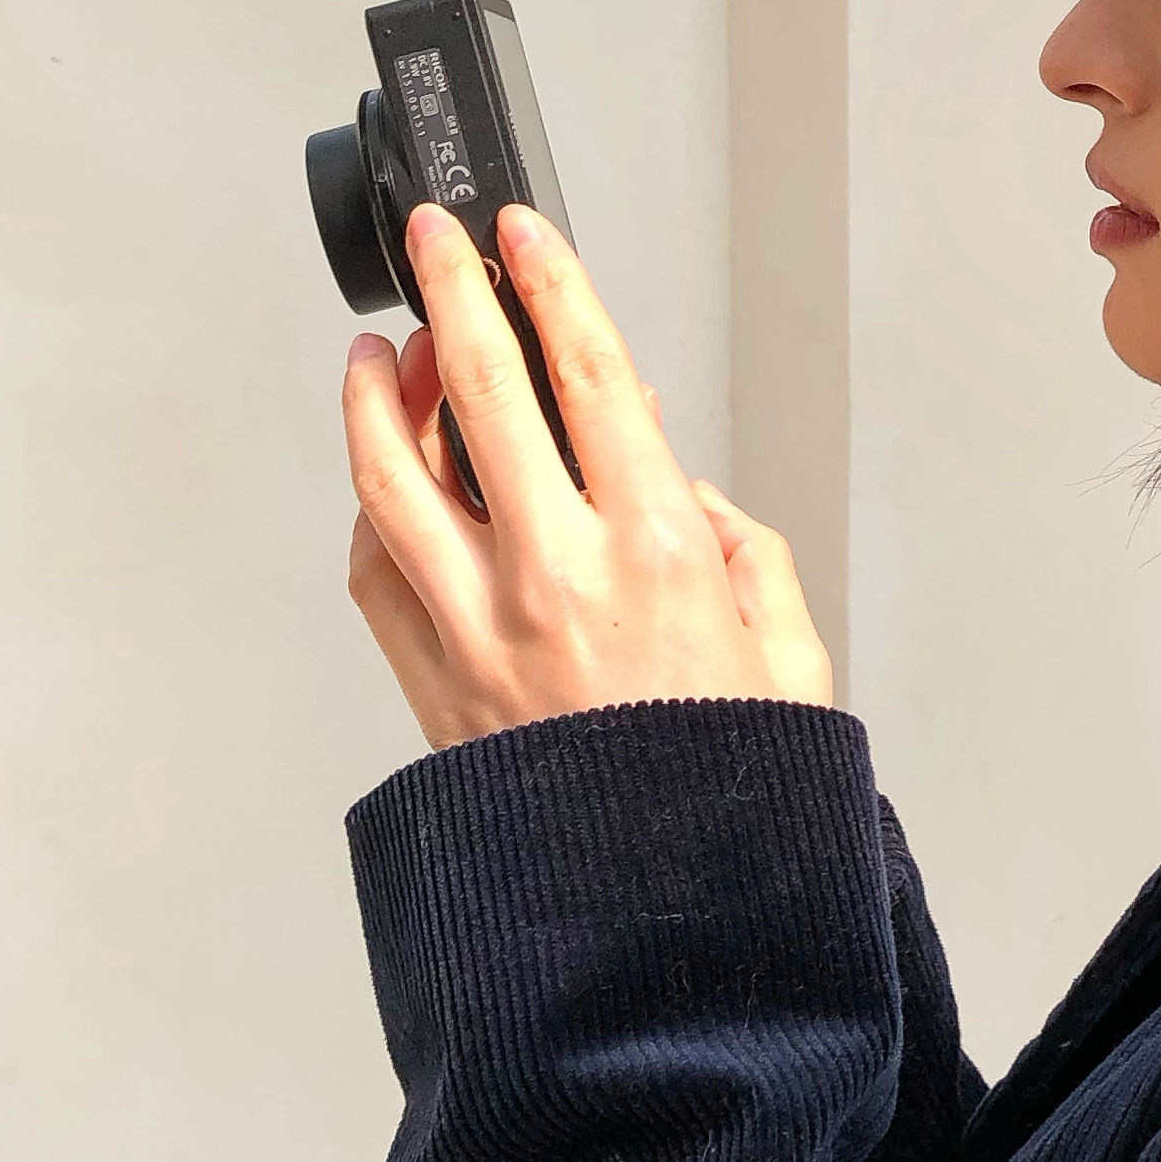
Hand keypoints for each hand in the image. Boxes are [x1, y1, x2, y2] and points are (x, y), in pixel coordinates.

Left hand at [342, 202, 832, 746]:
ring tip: (376, 349)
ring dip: (375, 394)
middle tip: (436, 240)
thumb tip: (686, 487)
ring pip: (392, 473)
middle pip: (476, 391)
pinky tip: (384, 478)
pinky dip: (370, 508)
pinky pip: (374, 571)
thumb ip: (748, 550)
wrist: (658, 926)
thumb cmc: (729, 797)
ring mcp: (477, 627)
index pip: (589, 372)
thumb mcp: (790, 653)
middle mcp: (559, 573)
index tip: (522, 235)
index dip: (550, 282)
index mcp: (660, 550)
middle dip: (450, 291)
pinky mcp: (429, 683)